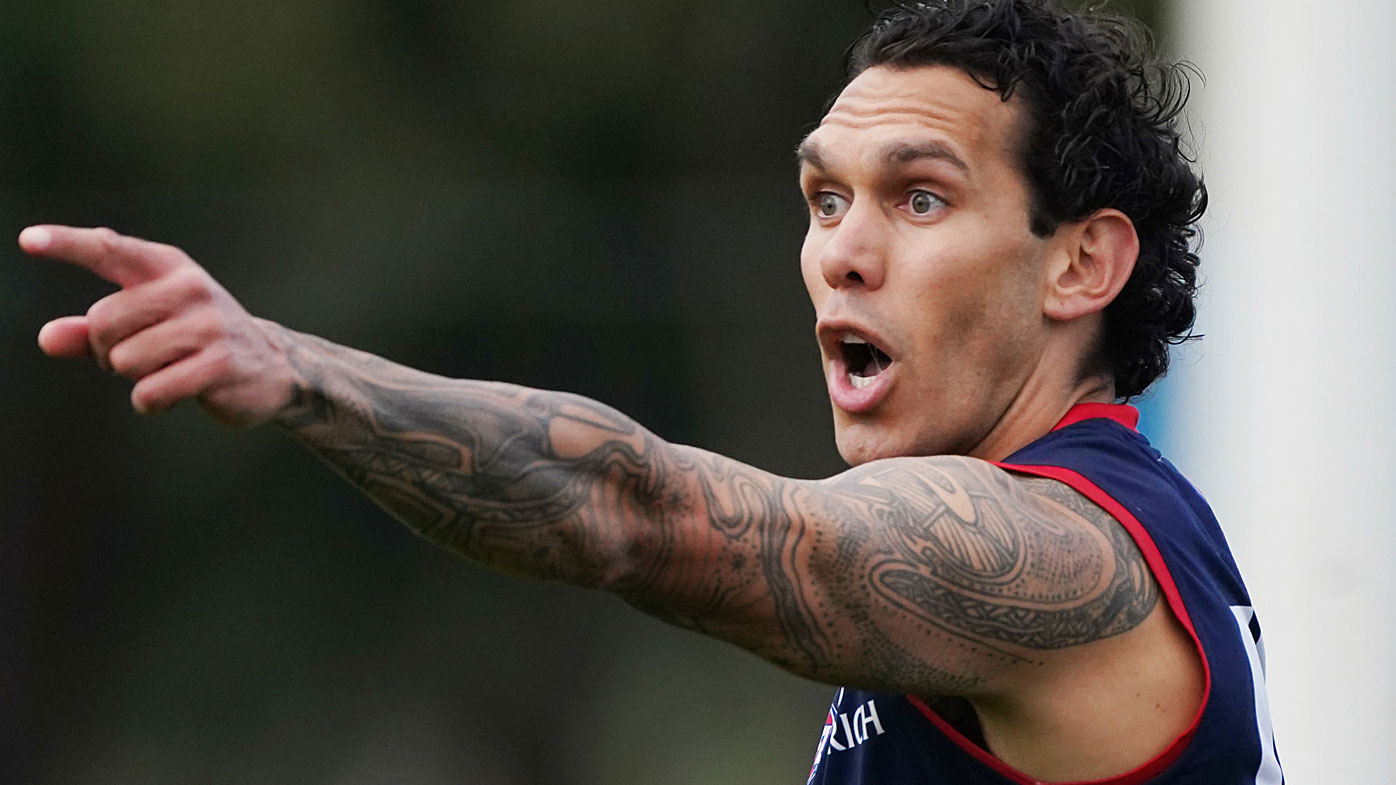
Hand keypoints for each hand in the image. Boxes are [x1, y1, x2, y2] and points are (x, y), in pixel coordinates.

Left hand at [23, 225, 295, 426]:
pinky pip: (149, 392)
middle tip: (134, 355)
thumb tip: (48, 339)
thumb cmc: (196, 338)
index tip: (28, 240)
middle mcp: (189, 288)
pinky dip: (151, 401)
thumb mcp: (146, 323)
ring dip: (134, 377)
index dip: (67, 244)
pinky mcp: (219, 363)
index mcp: (167, 267)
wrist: (272, 366)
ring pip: (124, 361)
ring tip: (164, 370)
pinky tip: (175, 391)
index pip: (109, 250)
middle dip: (105, 350)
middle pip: (103, 323)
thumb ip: (91, 329)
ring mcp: (208, 325)